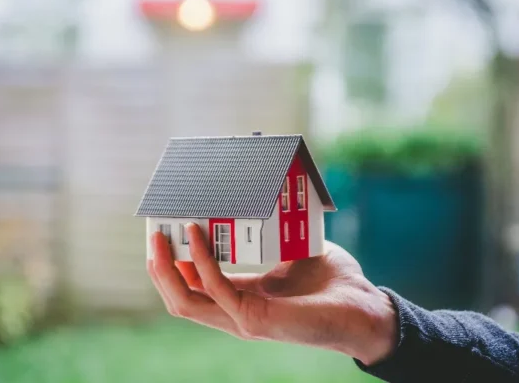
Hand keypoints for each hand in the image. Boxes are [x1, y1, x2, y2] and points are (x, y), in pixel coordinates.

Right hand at [146, 223, 398, 365]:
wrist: (366, 310)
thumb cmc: (333, 283)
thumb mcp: (292, 253)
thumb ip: (269, 237)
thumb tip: (257, 198)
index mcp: (240, 298)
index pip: (191, 286)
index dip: (171, 263)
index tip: (163, 230)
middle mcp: (235, 312)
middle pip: (177, 296)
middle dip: (157, 266)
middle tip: (152, 232)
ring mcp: (241, 320)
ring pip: (184, 300)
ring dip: (166, 267)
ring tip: (159, 235)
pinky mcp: (254, 319)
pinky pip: (215, 286)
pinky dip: (200, 259)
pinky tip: (196, 231)